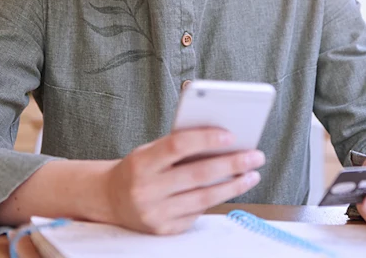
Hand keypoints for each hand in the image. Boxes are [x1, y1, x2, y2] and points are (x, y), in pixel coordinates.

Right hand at [101, 128, 264, 234]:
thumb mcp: (150, 151)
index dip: (205, 139)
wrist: (110, 200)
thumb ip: (180, 145)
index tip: (232, 135)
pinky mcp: (164, 230)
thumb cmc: (139, 168)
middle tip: (256, 156)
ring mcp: (154, 213)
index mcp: (141, 163)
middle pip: (198, 174)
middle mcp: (145, 190)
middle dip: (232, 164)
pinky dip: (216, 199)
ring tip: (252, 174)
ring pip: (203, 198)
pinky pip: (197, 213)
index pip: (177, 146)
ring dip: (233, 185)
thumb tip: (223, 140)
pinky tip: (230, 188)